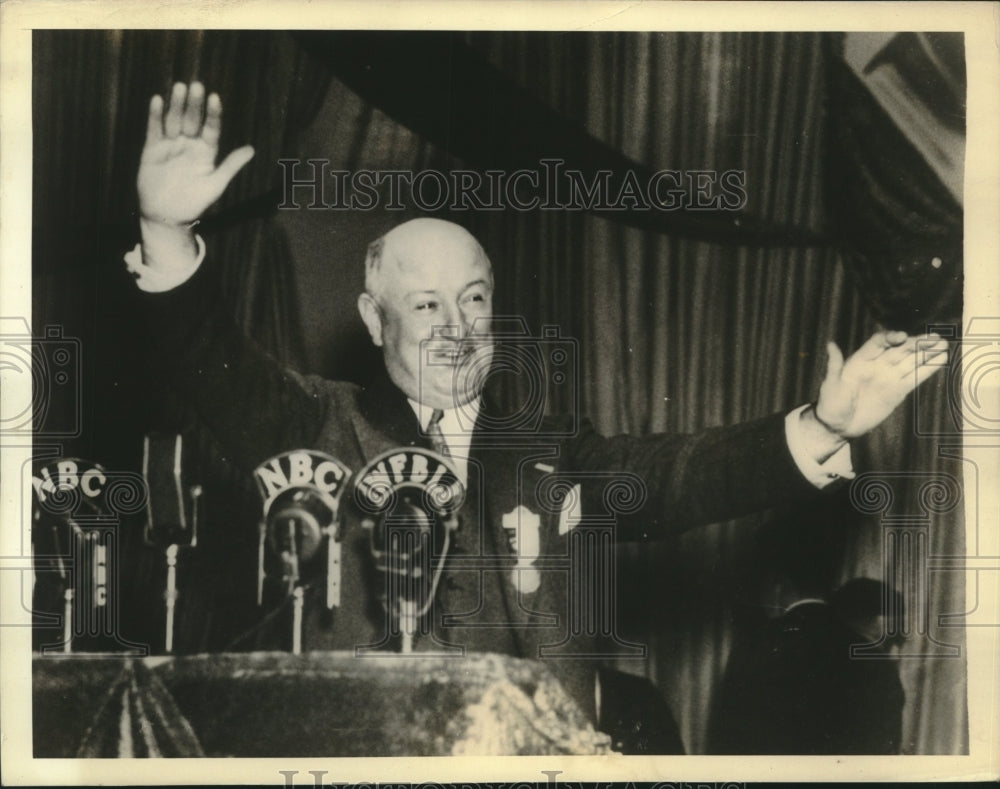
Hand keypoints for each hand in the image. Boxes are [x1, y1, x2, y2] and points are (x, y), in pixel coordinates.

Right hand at [137, 82, 253, 225]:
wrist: (168, 216)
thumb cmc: (195, 202)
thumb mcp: (216, 184)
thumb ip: (231, 165)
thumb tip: (251, 149)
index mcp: (206, 152)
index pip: (211, 129)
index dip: (213, 114)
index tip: (215, 98)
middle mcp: (189, 144)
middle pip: (192, 120)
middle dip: (195, 104)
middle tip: (197, 86)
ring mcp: (170, 145)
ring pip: (174, 120)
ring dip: (177, 105)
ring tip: (180, 88)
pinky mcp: (152, 149)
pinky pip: (154, 129)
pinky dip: (155, 116)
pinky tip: (158, 100)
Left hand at [813, 330, 948, 438]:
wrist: (838, 427)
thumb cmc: (830, 405)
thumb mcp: (831, 385)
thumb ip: (834, 365)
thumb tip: (830, 344)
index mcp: (861, 360)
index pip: (879, 343)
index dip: (891, 338)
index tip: (903, 337)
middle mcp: (877, 365)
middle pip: (900, 350)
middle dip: (917, 343)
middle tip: (936, 337)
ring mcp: (888, 378)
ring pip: (910, 362)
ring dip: (927, 353)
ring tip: (944, 345)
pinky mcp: (897, 392)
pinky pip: (914, 378)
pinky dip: (927, 370)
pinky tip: (940, 360)